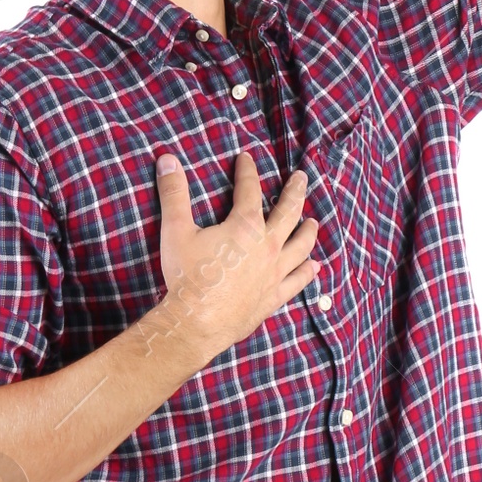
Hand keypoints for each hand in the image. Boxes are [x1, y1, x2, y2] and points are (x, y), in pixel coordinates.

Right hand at [151, 150, 316, 356]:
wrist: (197, 323)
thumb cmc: (187, 277)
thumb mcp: (175, 230)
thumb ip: (174, 193)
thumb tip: (167, 159)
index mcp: (245, 226)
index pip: (249, 189)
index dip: (247, 171)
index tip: (246, 159)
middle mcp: (267, 246)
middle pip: (288, 212)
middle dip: (294, 192)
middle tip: (300, 178)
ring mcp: (274, 273)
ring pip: (300, 246)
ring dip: (307, 231)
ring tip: (312, 222)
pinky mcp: (274, 296)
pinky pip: (297, 281)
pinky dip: (307, 272)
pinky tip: (314, 266)